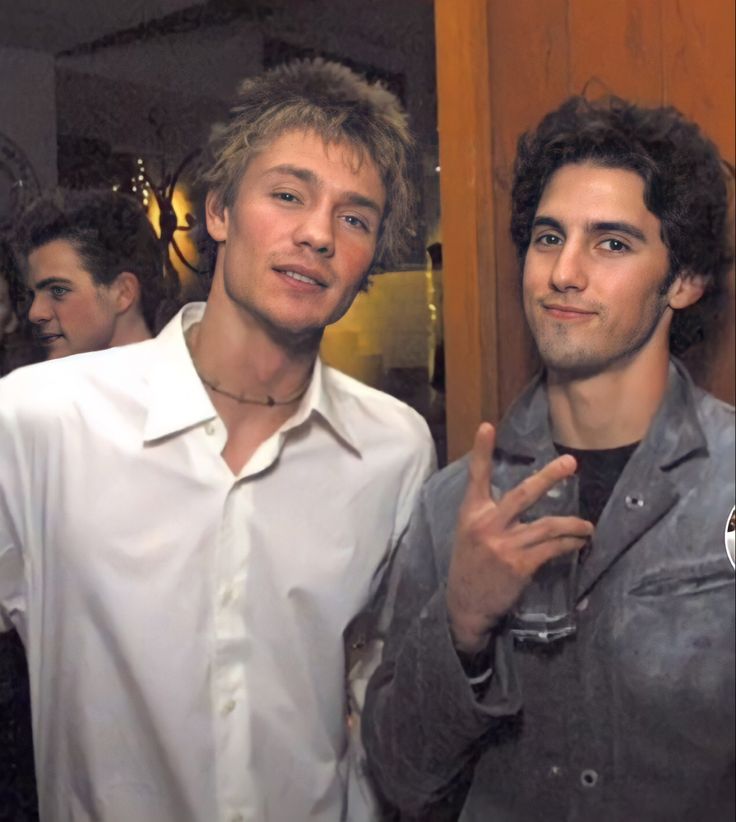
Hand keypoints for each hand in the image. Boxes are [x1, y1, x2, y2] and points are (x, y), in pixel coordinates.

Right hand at [446, 423, 593, 652]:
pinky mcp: (520, 565)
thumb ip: (488, 515)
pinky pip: (552, 549)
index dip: (482, 451)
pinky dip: (569, 545)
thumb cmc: (470, 566)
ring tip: (587, 527)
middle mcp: (487, 525)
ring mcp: (504, 545)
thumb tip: (519, 498)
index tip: (488, 426)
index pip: (476, 477)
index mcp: (471, 514)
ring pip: (547, 526)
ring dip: (573, 525)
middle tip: (570, 463)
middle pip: (523, 494)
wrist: (466, 605)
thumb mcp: (468, 534)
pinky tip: (579, 545)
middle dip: (549, 477)